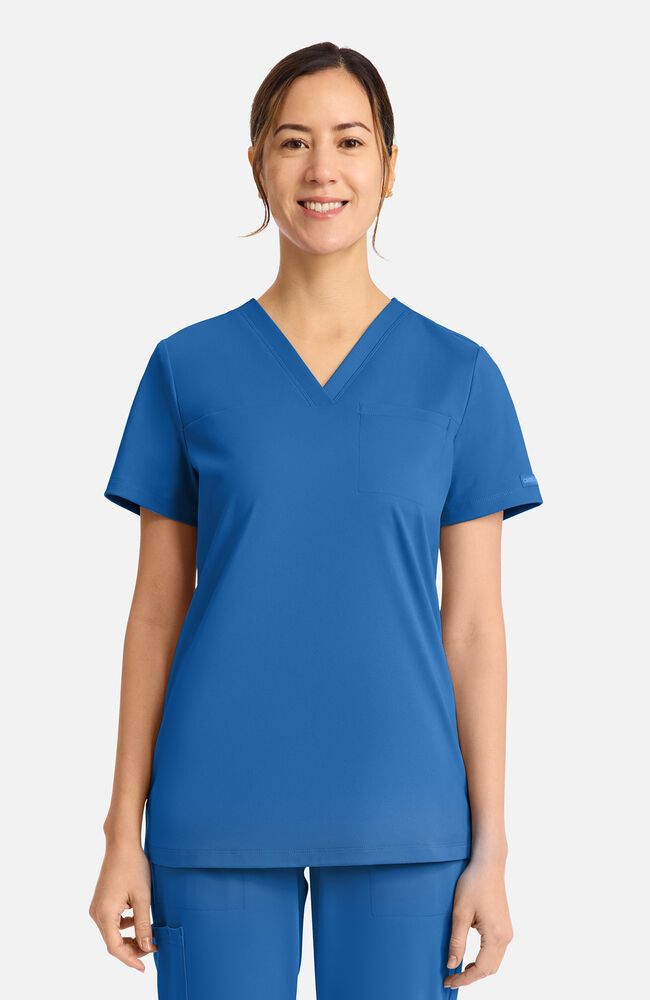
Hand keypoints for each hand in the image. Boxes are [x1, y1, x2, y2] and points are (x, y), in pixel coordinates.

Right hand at [89, 840, 157, 971]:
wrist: (122, 844)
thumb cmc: (133, 867)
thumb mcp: (143, 898)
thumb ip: (144, 925)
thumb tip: (146, 947)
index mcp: (105, 914)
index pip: (115, 948)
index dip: (130, 959)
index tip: (145, 967)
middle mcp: (96, 913)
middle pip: (112, 942)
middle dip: (132, 949)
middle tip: (151, 949)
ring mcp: (97, 907)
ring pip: (112, 932)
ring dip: (128, 938)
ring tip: (147, 936)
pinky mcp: (101, 900)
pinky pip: (111, 921)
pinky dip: (124, 926)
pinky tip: (138, 919)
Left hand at [443, 854, 513, 988]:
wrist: (488, 864)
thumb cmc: (473, 884)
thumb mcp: (460, 913)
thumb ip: (457, 941)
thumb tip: (451, 965)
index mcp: (496, 935)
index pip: (480, 969)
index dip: (464, 979)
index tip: (448, 981)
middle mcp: (505, 937)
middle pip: (489, 969)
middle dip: (471, 977)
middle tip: (450, 978)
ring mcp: (507, 931)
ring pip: (494, 962)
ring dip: (478, 970)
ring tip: (458, 970)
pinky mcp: (504, 926)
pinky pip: (496, 951)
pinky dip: (484, 959)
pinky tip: (470, 957)